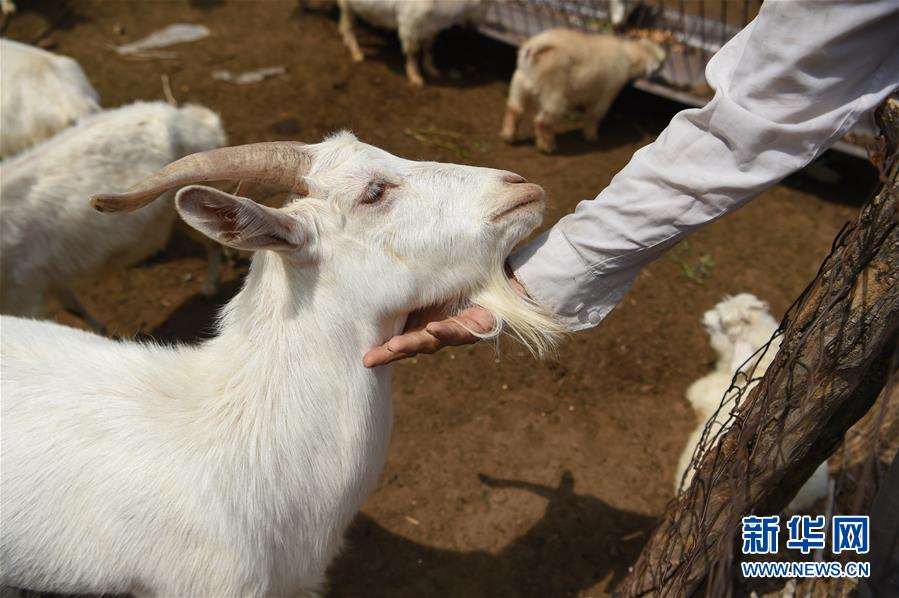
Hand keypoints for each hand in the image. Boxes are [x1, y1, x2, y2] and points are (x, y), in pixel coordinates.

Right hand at [363, 275, 528, 367]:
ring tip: (396, 347)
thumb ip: (412, 273)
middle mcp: (440, 328)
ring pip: (433, 341)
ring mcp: (460, 329)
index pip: (400, 334)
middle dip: (391, 353)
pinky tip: (432, 328)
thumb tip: (373, 258)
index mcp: (425, 317)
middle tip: (369, 360)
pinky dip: (446, 330)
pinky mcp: (481, 327)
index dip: (383, 346)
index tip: (362, 355)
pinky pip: (461, 330)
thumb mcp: (434, 271)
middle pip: (413, 344)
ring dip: (414, 344)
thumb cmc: (465, 267)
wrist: (505, 267)